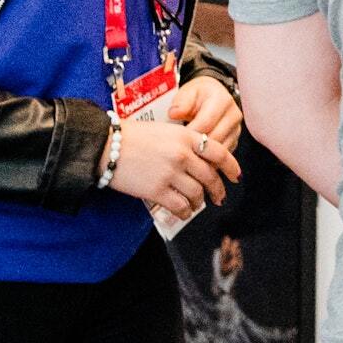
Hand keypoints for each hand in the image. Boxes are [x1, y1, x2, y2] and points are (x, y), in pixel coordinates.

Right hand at [112, 111, 240, 223]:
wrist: (107, 146)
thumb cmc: (132, 136)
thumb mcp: (165, 129)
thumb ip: (184, 142)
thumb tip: (199, 160)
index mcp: (186, 136)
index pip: (219, 152)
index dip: (231, 167)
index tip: (235, 176)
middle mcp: (182, 155)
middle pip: (210, 177)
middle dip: (217, 190)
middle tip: (219, 196)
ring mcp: (170, 174)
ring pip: (196, 194)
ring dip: (199, 202)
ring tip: (197, 205)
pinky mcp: (156, 191)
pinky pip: (179, 206)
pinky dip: (185, 212)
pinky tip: (184, 212)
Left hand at [167, 72, 244, 154]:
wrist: (210, 97)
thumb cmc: (197, 96)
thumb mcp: (187, 93)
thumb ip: (180, 102)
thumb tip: (174, 113)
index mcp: (223, 100)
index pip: (206, 122)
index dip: (190, 132)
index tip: (177, 138)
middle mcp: (233, 115)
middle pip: (214, 138)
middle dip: (196, 145)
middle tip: (180, 150)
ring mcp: (235, 129)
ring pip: (219, 150)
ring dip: (202, 154)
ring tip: (186, 155)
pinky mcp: (233, 141)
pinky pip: (221, 156)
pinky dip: (208, 158)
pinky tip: (195, 158)